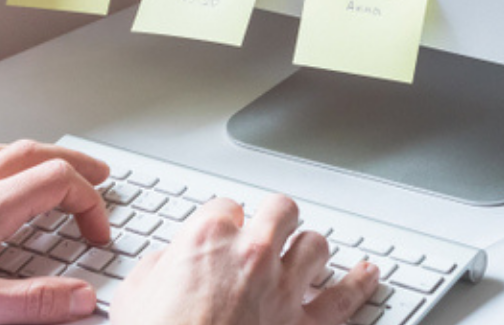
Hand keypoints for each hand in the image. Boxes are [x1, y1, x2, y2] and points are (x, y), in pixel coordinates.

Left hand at [0, 140, 111, 324]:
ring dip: (43, 154)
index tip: (97, 234)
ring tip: (59, 165)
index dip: (90, 205)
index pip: (59, 182)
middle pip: (39, 154)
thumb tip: (79, 298)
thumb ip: (32, 302)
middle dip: (77, 165)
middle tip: (101, 177)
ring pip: (8, 149)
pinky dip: (4, 156)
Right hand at [108, 194, 379, 324]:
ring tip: (306, 255)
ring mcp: (285, 288)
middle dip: (275, 219)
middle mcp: (254, 254)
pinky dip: (360, 283)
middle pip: (280, 210)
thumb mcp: (135, 297)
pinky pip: (346, 297)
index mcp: (208, 239)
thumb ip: (158, 268)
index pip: (225, 206)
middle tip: (270, 230)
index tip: (223, 232)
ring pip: (315, 244)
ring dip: (309, 249)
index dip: (224, 221)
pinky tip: (367, 275)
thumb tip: (166, 264)